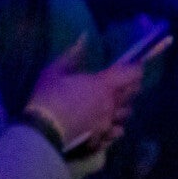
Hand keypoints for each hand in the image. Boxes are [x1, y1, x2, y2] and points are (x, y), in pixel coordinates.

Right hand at [26, 35, 143, 156]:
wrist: (42, 133)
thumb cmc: (47, 98)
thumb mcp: (55, 71)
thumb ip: (72, 55)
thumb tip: (84, 37)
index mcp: (104, 85)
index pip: (133, 74)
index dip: (135, 70)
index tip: (132, 67)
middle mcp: (112, 105)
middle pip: (133, 94)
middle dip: (130, 87)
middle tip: (121, 84)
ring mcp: (109, 125)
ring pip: (126, 115)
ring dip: (122, 108)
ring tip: (112, 106)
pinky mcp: (104, 141)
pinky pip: (117, 133)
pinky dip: (115, 127)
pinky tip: (106, 126)